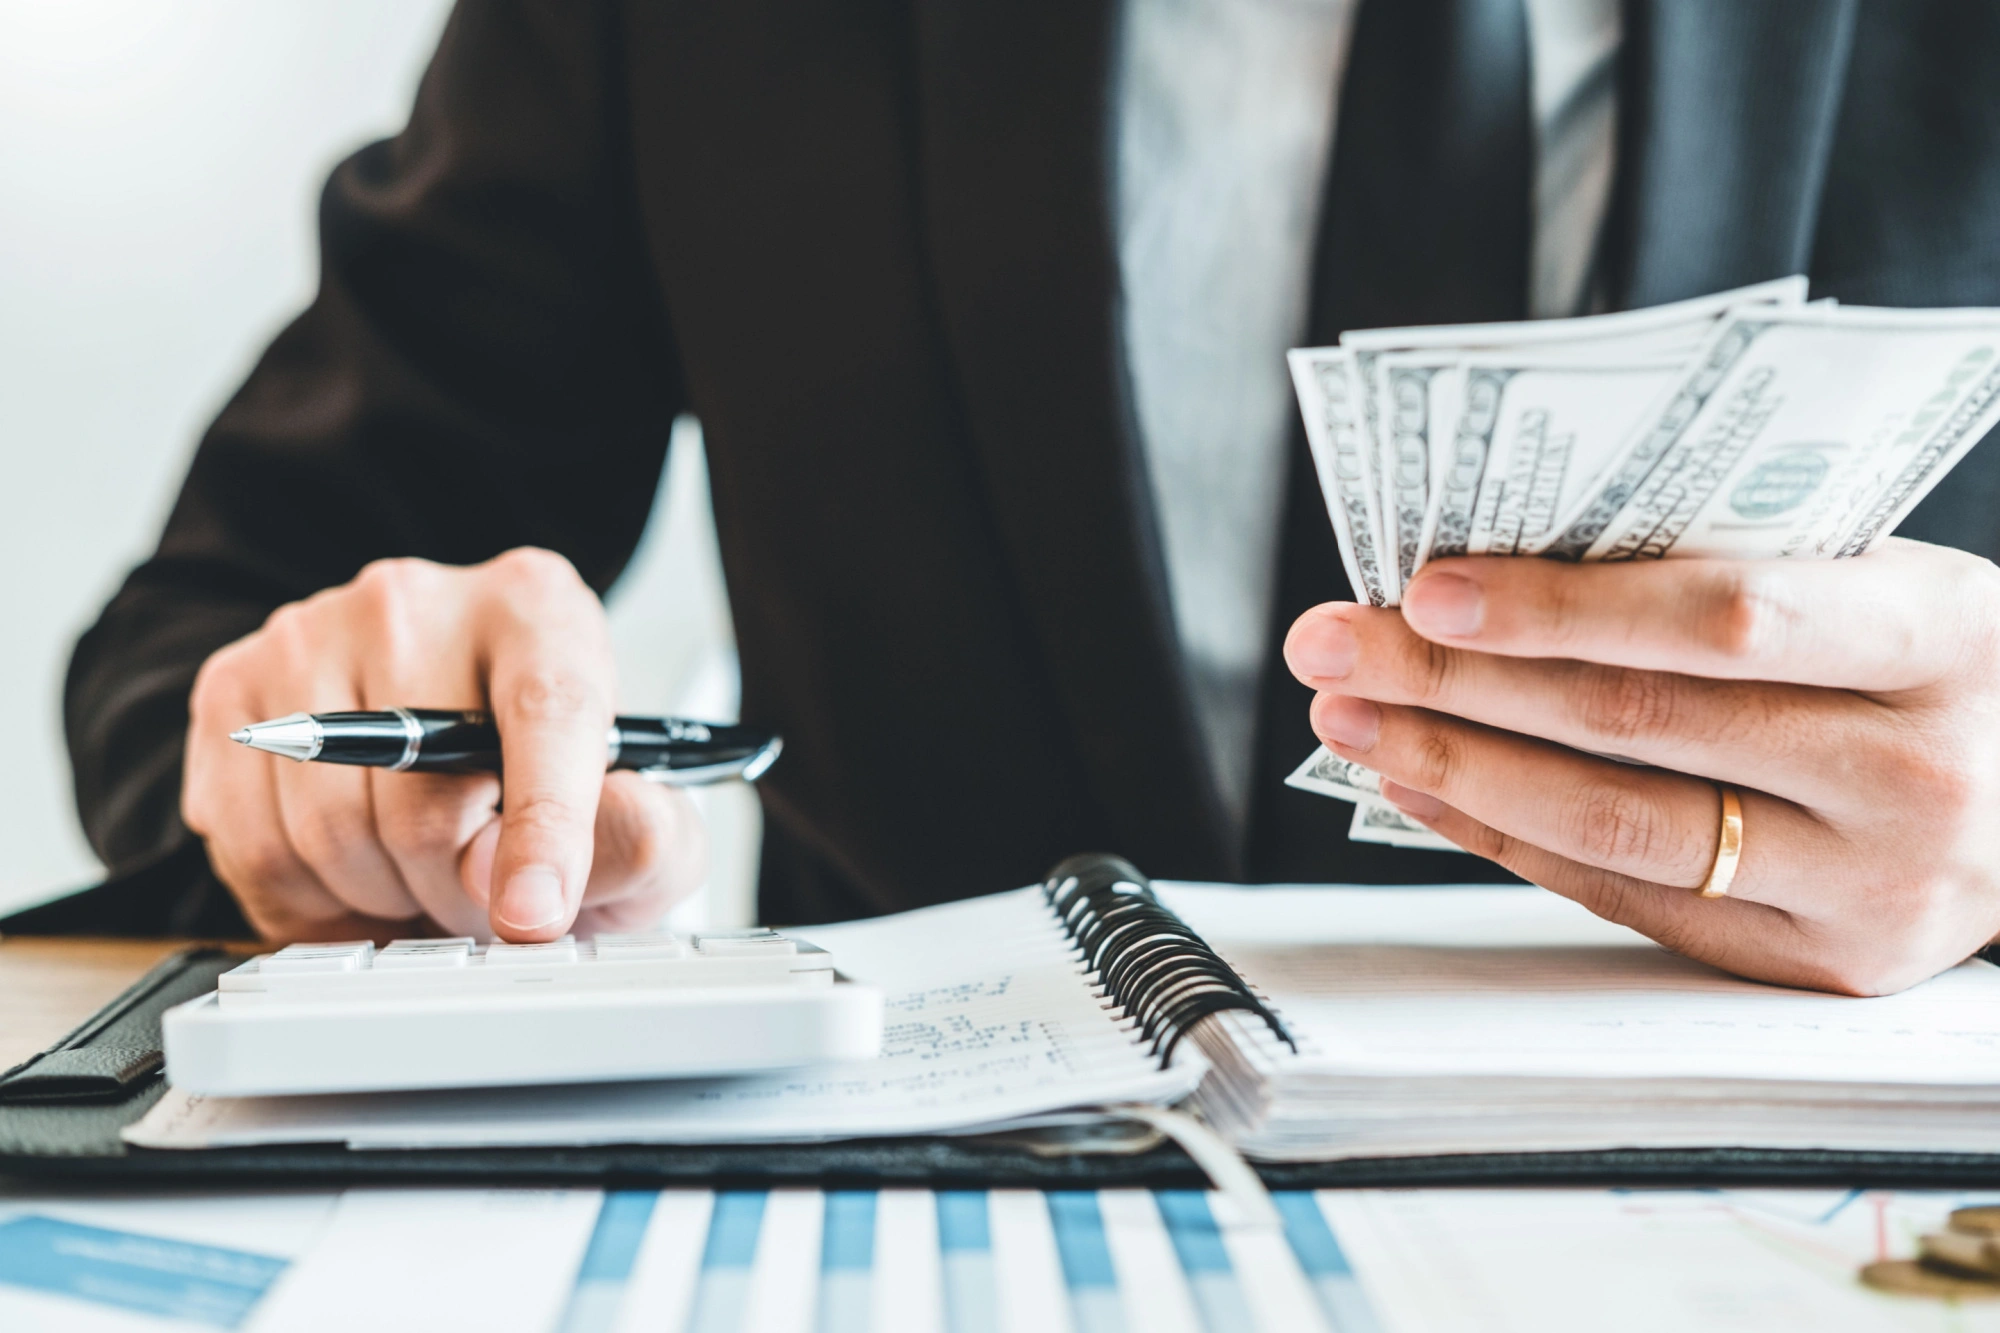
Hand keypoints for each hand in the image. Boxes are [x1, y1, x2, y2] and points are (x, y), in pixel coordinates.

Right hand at [184, 549, 705, 943]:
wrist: (445, 733)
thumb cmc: (552, 773)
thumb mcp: (638, 812)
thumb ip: (637, 840)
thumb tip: (562, 874)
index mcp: (538, 611)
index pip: (547, 715)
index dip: (544, 828)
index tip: (537, 913)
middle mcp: (415, 603)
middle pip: (425, 803)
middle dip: (458, 895)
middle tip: (482, 906)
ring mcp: (310, 636)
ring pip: (328, 834)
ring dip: (384, 902)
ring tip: (425, 885)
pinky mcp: (231, 690)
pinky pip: (254, 849)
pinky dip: (311, 902)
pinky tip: (360, 880)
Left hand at [1284, 538, 1999, 994]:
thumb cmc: (1936, 664)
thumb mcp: (1885, 581)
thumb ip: (1736, 570)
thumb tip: (1504, 566)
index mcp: (1937, 640)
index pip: (1722, 621)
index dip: (1564, 607)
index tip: (1429, 586)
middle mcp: (1912, 778)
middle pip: (1638, 726)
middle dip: (1455, 681)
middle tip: (1333, 640)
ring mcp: (1867, 890)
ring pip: (1616, 825)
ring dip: (1455, 767)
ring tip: (1350, 715)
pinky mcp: (1812, 964)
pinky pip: (1622, 893)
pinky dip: (1505, 835)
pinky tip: (1423, 785)